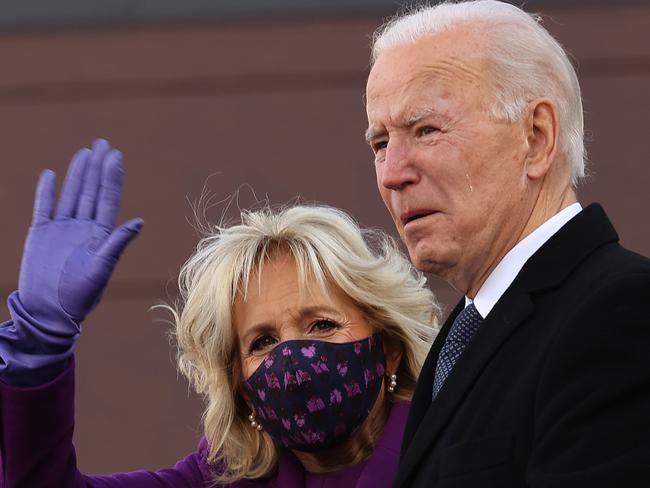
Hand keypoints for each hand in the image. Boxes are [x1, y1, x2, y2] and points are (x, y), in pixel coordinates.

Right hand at [18, 139, 142, 323]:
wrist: (49, 311)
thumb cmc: (80, 295)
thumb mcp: (101, 269)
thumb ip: (117, 243)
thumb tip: (139, 221)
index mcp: (100, 234)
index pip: (108, 198)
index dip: (112, 176)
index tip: (116, 155)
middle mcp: (83, 228)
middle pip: (91, 190)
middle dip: (98, 167)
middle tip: (103, 143)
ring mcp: (61, 229)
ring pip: (70, 194)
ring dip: (77, 174)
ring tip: (85, 153)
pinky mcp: (41, 234)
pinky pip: (44, 207)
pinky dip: (46, 191)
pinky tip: (50, 174)